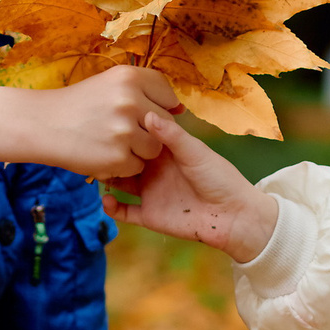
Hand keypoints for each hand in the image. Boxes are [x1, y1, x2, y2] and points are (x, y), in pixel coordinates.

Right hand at [0, 66, 180, 176]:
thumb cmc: (79, 104)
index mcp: (129, 77)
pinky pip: (138, 166)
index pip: (168, 95)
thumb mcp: (110, 84)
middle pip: (165, 123)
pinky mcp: (117, 156)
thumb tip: (179, 108)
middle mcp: (129, 100)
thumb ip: (144, 91)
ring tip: (114, 142)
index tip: (140, 113)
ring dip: (139, 151)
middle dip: (149, 131)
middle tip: (121, 129)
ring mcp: (124, 130)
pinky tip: (105, 154)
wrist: (42, 125)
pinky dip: (124, 166)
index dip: (158, 108)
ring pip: (155, 148)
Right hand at [103, 109, 280, 263]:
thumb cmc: (220, 178)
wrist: (234, 216)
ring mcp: (151, 193)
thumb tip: (147, 114)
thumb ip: (171, 136)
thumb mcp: (195, 152)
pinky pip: (124, 212)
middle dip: (110, 153)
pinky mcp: (150, 215)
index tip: (107, 120)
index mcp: (167, 151)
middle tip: (94, 146)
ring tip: (95, 171)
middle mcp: (155, 170)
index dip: (125, 129)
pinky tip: (106, 199)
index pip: (140, 137)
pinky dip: (112, 207)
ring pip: (120, 184)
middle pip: (125, 158)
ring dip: (106, 178)